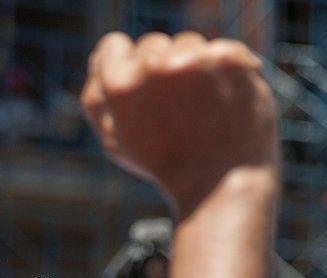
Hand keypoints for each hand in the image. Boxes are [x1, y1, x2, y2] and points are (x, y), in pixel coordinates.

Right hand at [80, 31, 278, 214]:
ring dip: (194, 68)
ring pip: (188, 44)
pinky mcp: (230, 58)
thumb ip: (96, 97)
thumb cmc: (165, 164)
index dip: (126, 68)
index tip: (144, 92)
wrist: (221, 183)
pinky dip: (226, 71)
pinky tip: (226, 100)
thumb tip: (99, 58)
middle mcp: (153, 67)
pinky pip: (221, 49)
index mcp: (119, 86)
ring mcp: (194, 60)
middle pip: (151, 44)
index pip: (113, 45)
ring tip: (202, 107)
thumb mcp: (114, 140)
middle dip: (161, 70)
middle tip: (176, 110)